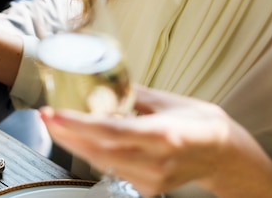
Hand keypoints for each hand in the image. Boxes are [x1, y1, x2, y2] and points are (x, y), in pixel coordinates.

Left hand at [40, 85, 271, 196]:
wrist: (226, 156)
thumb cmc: (201, 122)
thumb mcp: (168, 100)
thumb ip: (132, 95)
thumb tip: (101, 84)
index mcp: (165, 134)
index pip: (112, 131)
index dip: (78, 124)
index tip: (53, 113)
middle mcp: (157, 161)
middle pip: (100, 151)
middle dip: (66, 134)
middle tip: (45, 115)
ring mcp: (153, 179)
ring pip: (102, 162)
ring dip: (74, 143)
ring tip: (55, 123)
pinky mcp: (149, 188)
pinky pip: (111, 170)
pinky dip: (92, 153)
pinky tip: (80, 138)